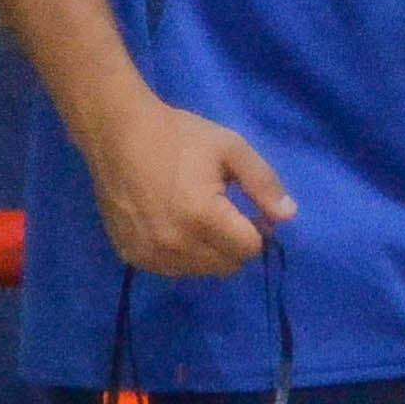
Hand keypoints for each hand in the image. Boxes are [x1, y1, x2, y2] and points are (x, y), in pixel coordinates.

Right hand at [88, 92, 290, 275]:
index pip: (250, 249)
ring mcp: (149, 253)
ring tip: (196, 217)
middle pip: (227, 265)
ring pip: (200, 271)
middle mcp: (175, 244)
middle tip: (223, 213)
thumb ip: (264, 184)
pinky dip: (181, 256)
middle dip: (234, 244)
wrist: (116, 132)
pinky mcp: (130, 255)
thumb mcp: (231, 149)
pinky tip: (173, 226)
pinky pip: (170, 269)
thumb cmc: (178, 136)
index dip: (256, 230)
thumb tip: (288, 216)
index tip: (247, 210)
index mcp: (203, 218)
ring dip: (208, 252)